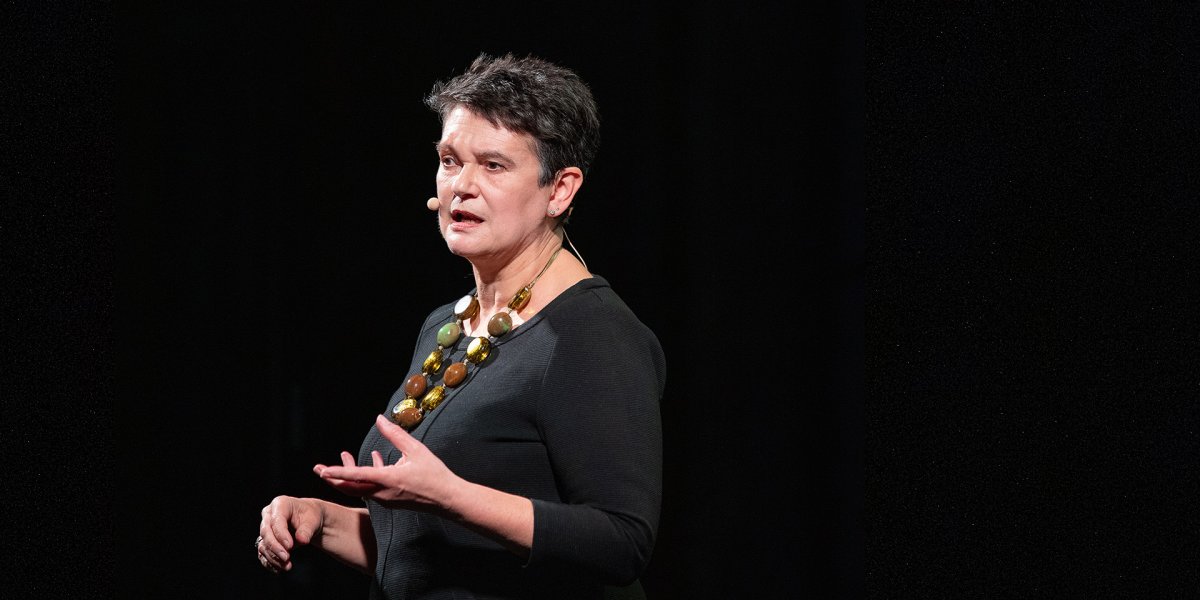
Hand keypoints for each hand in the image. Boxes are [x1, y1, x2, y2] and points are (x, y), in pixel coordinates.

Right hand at [256, 496, 323, 572]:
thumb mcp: (313, 520)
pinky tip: (279, 569)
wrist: (309, 521)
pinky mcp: (265, 540)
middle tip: (287, 558)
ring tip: (287, 566)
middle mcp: (268, 515)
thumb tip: (302, 540)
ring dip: (273, 557)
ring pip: (263, 545)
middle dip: (275, 548)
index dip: (281, 535)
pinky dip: (270, 562)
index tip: (290, 546)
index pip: (276, 521)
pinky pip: (263, 553)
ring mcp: (265, 528)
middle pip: (266, 533)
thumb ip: (306, 530)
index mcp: (280, 504)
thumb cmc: (311, 517)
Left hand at [314, 414, 460, 513]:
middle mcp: (382, 493)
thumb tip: (380, 419)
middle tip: (318, 470)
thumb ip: (395, 434)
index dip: (338, 472)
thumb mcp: (415, 450)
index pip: (357, 476)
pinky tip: (374, 459)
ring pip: (359, 488)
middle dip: (333, 478)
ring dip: (348, 476)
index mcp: (388, 480)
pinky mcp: (390, 500)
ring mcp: (385, 499)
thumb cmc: (434, 475)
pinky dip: (365, 477)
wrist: (447, 499)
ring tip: (342, 458)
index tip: (322, 470)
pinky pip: (371, 489)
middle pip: (350, 488)